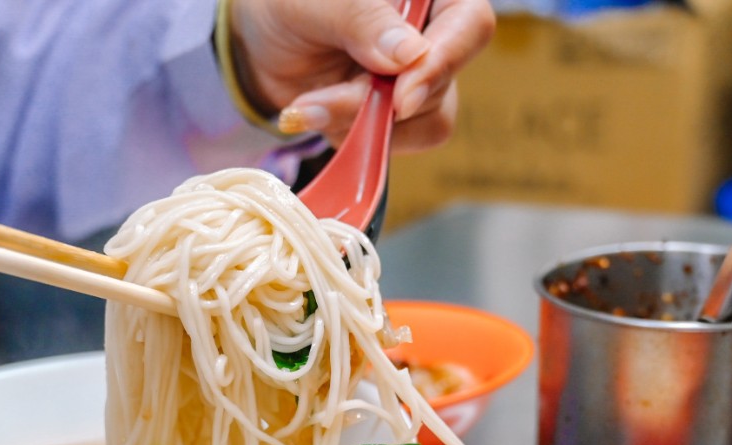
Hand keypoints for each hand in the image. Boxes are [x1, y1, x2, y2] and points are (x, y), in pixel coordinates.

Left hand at [228, 0, 494, 150]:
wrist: (261, 46)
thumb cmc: (289, 6)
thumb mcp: (311, 3)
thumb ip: (360, 19)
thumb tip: (410, 56)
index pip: (470, 24)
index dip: (443, 62)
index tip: (401, 97)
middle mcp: (436, 35)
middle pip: (442, 82)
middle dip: (378, 102)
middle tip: (318, 102)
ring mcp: (422, 79)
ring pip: (425, 122)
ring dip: (361, 123)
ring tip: (309, 104)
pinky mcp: (402, 118)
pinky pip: (397, 144)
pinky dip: (354, 138)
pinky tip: (321, 114)